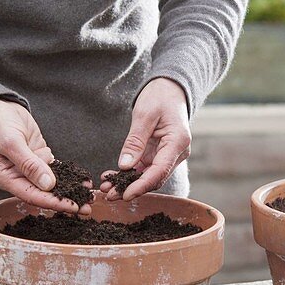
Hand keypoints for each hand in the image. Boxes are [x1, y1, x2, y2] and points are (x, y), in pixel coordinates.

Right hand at [0, 99, 90, 214]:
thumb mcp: (11, 142)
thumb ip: (29, 164)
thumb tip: (48, 185)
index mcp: (5, 178)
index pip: (32, 195)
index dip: (54, 202)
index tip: (73, 206)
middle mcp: (17, 177)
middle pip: (44, 194)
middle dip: (66, 200)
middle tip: (87, 207)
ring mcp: (29, 168)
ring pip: (52, 183)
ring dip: (70, 188)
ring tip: (90, 195)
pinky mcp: (39, 158)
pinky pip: (55, 169)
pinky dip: (69, 174)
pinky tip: (82, 180)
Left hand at [100, 78, 190, 200]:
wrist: (170, 89)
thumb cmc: (160, 97)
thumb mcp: (144, 115)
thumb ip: (135, 141)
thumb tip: (125, 166)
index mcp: (178, 142)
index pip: (159, 171)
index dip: (142, 186)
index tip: (125, 195)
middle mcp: (176, 153)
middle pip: (154, 178)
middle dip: (131, 188)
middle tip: (109, 195)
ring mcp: (168, 155)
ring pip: (148, 176)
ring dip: (128, 184)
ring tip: (107, 188)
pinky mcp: (160, 154)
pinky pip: (145, 169)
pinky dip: (130, 175)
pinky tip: (112, 177)